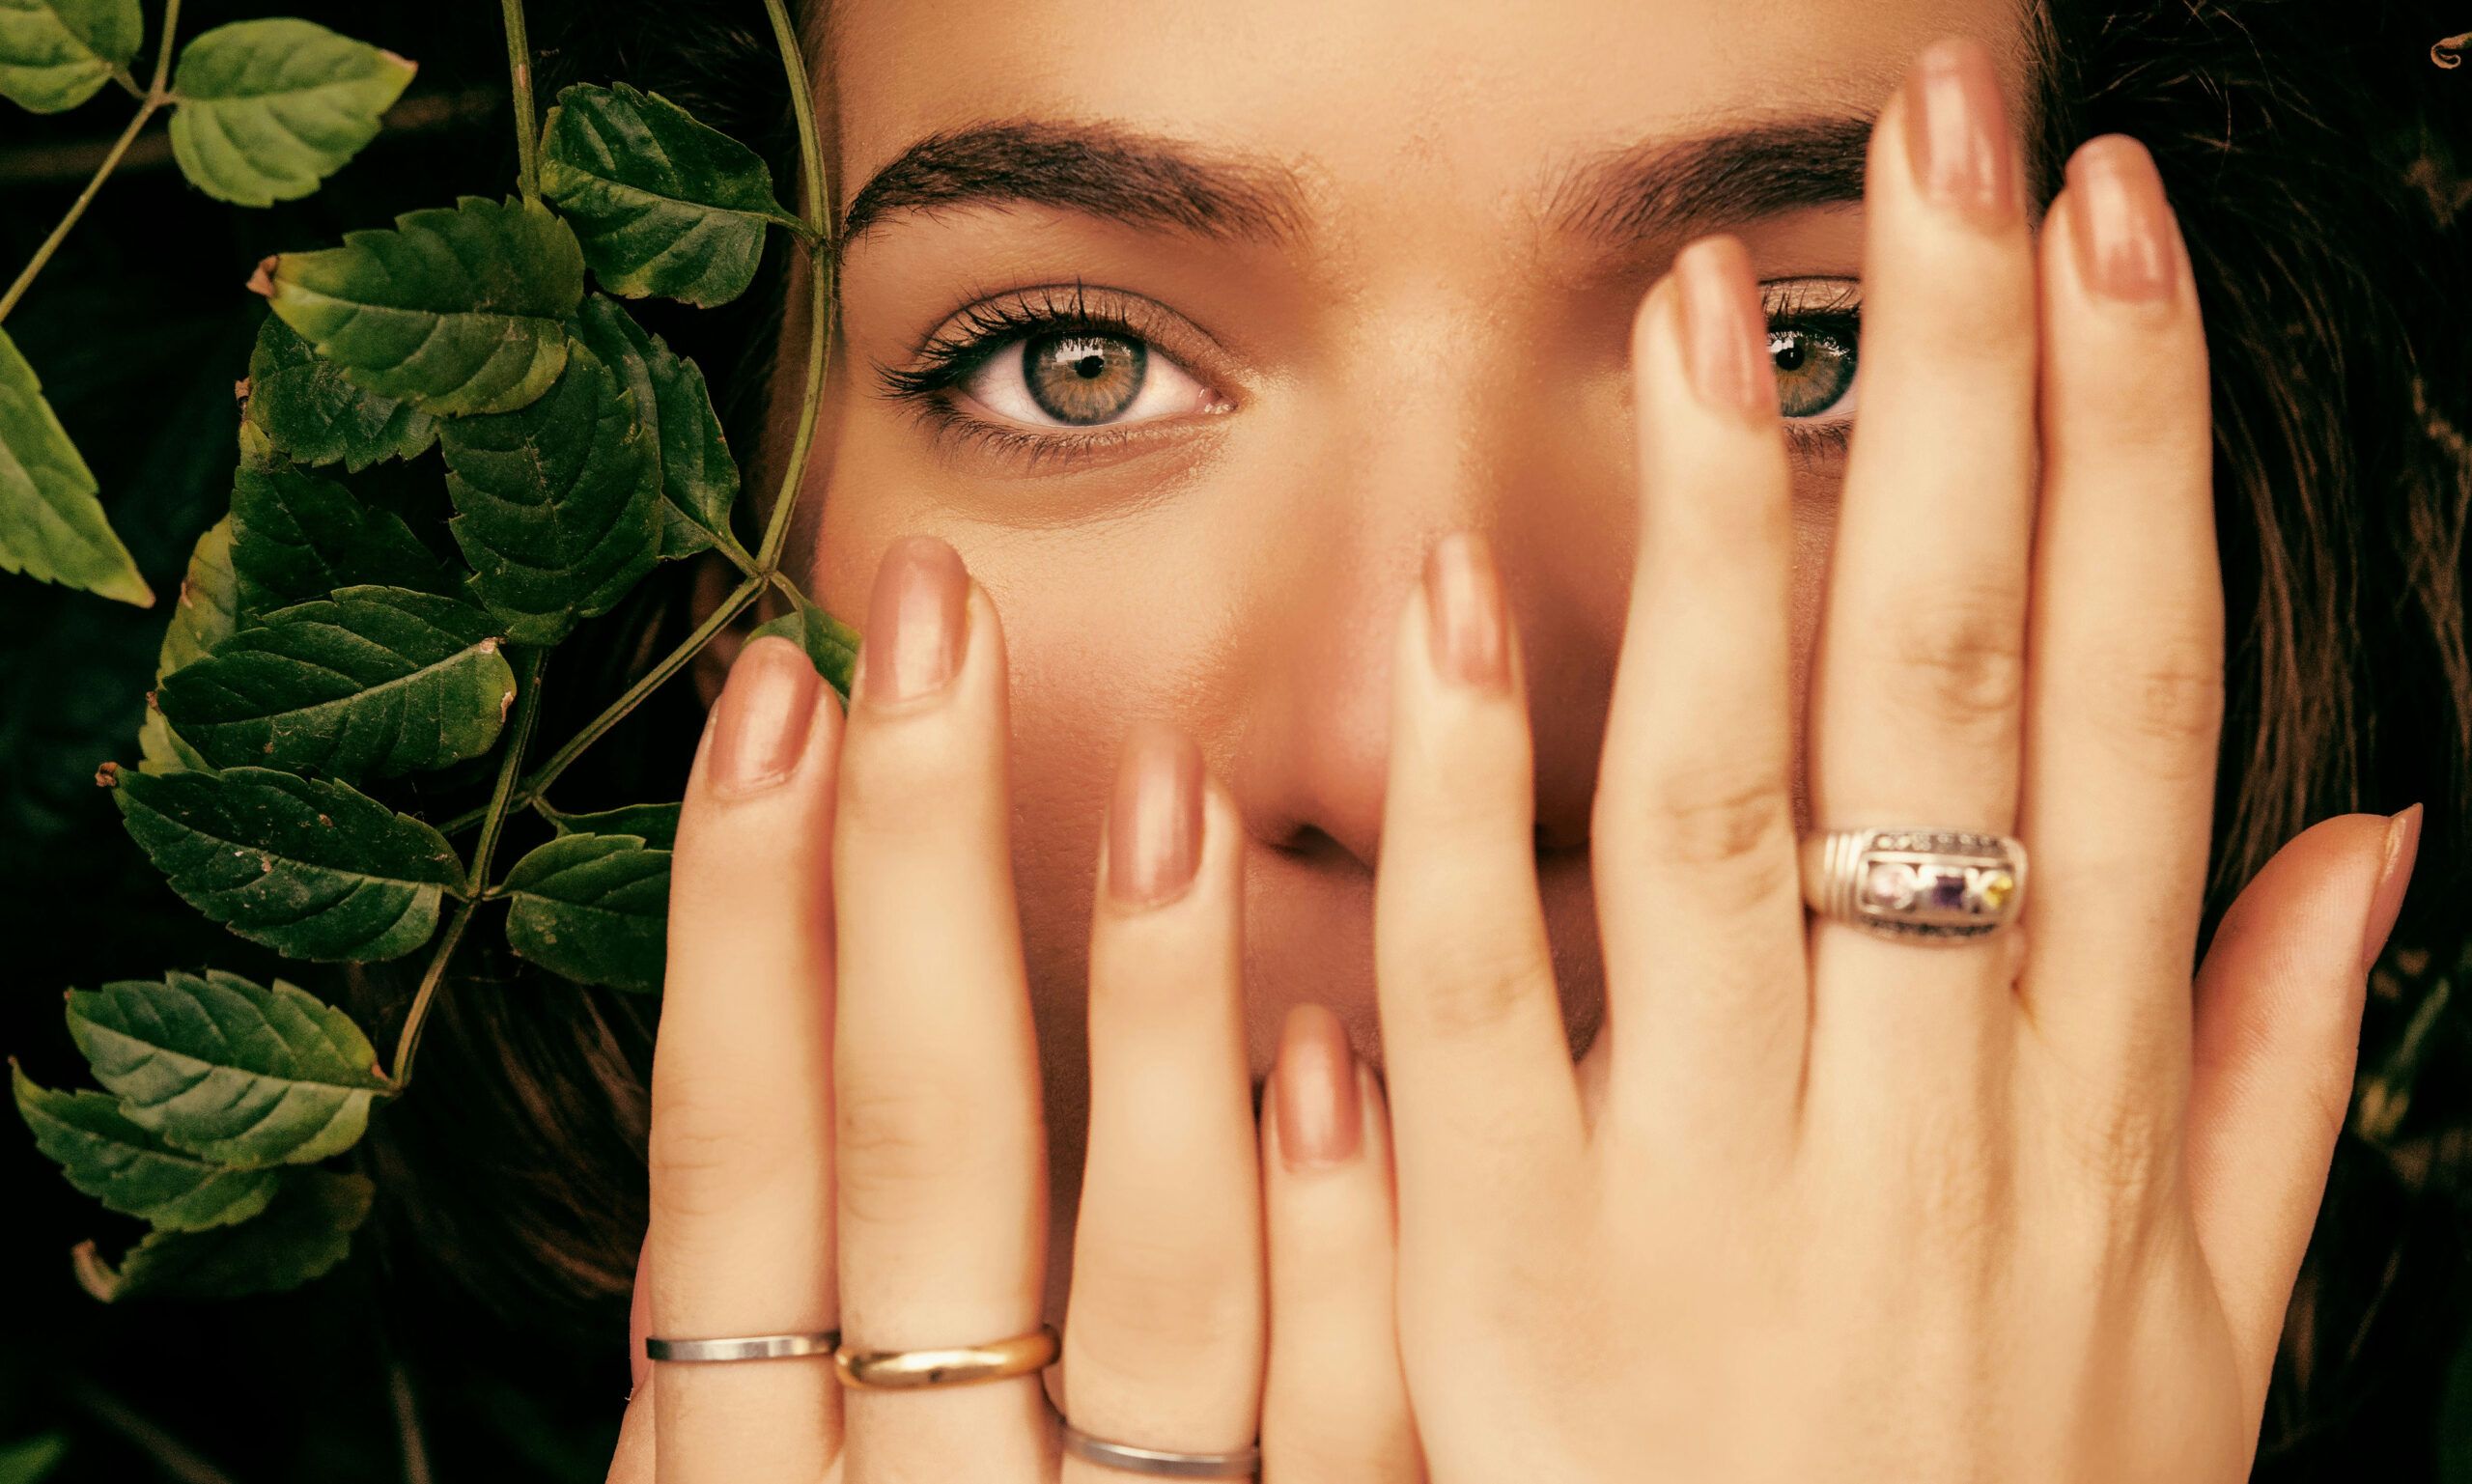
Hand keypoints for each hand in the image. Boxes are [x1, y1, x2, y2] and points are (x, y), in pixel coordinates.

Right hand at [605, 549, 1420, 1479]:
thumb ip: (754, 1363)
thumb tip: (725, 1096)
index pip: (732, 1169)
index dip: (740, 921)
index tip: (776, 685)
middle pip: (920, 1160)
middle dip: (916, 867)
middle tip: (936, 616)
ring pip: (1153, 1290)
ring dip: (1157, 1019)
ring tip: (1170, 786)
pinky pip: (1341, 1444)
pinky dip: (1333, 1258)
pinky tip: (1333, 1067)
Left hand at [1364, 37, 2416, 1482]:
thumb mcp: (2198, 1350)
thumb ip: (2264, 1089)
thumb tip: (2368, 837)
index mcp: (2080, 1107)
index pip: (2124, 711)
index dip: (2126, 458)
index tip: (2106, 239)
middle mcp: (1923, 1114)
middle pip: (1950, 700)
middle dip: (1955, 408)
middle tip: (1940, 150)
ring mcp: (1716, 1191)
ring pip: (1729, 811)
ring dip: (1721, 551)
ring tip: (1710, 310)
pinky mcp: (1518, 1277)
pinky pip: (1489, 1011)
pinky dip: (1474, 811)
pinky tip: (1449, 612)